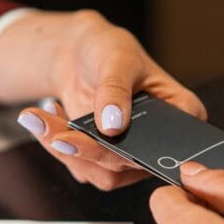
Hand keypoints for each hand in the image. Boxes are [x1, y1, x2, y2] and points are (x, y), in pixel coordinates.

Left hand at [0, 9, 205, 189]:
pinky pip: (83, 168)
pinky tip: (48, 118)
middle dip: (87, 149)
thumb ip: (116, 90)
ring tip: (41, 119)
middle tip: (56, 134)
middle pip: (129, 163)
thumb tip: (113, 126)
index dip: (136, 148)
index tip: (102, 136)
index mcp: (182, 112)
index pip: (168, 143)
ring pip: (103, 174)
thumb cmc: (109, 49)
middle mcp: (160, 140)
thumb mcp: (117, 59)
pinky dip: (59, 148)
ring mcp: (132, 153)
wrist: (79, 54)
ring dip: (67, 151)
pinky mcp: (106, 159)